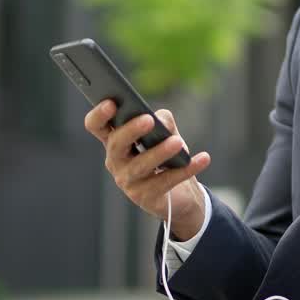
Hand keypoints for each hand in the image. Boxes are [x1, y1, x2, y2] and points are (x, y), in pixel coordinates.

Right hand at [84, 100, 211, 239]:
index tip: (111, 102)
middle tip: (148, 120)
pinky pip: (165, 182)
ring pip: (140, 165)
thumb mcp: (165, 135)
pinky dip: (185, 169)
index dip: (99, 114)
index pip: (96, 126)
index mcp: (115, 140)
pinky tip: (203, 158)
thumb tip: (160, 120)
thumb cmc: (167, 157)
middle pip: (116, 144)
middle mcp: (116, 160)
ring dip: (160, 152)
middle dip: (131, 130)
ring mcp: (127, 181)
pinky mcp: (144, 197)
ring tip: (178, 142)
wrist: (180, 195)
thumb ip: (162, 122)